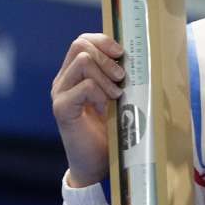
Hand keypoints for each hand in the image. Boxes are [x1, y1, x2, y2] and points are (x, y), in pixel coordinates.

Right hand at [51, 34, 124, 186]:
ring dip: (106, 76)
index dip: (103, 41)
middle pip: (80, 45)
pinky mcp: (62, 108)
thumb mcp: (118, 97)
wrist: (94, 163)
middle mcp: (64, 80)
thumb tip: (143, 58)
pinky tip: (106, 108)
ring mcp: (61, 93)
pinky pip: (84, 86)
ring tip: (116, 95)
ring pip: (83, 62)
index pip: (83, 41)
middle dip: (107, 57)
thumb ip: (119, 78)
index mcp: (75, 74)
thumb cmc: (110, 130)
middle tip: (121, 77)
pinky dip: (101, 93)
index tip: (122, 53)